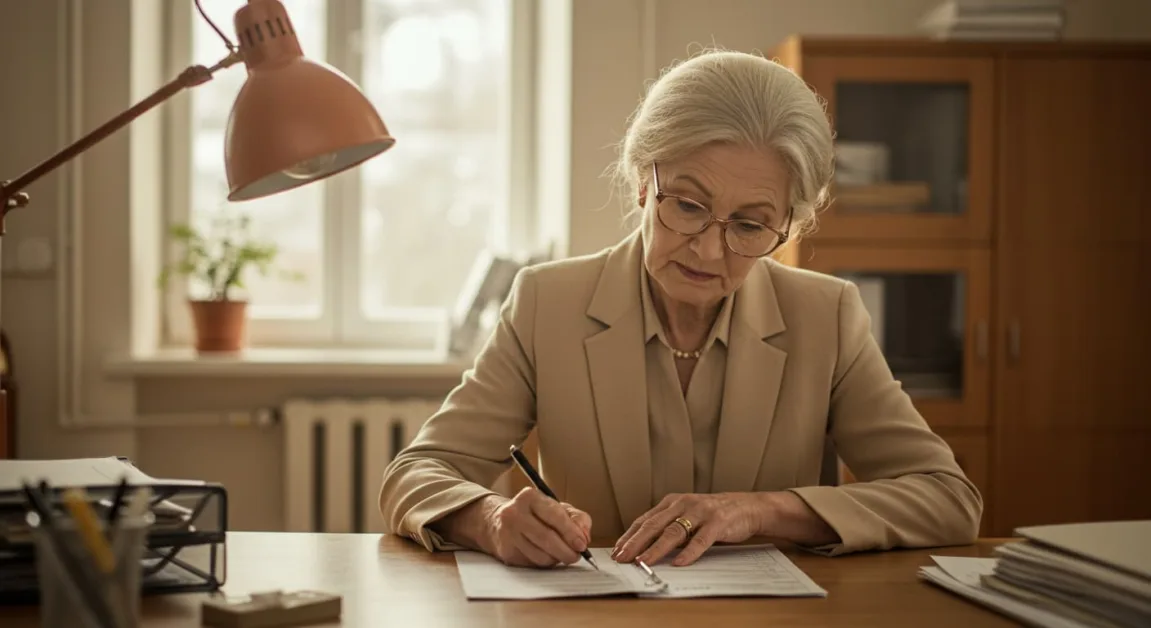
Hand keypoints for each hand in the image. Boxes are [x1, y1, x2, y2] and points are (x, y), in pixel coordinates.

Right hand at [481, 488, 592, 567]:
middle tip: (576, 556)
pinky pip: (532, 563)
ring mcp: (508, 533)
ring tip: (562, 554)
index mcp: (530, 497)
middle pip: (547, 538)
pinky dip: (545, 563)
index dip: (571, 532)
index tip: (582, 545)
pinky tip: (546, 555)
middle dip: (566, 551)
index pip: (555, 516)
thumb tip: (584, 537)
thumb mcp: (557, 508)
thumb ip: (577, 519)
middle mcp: (515, 513)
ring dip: (557, 559)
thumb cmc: (535, 515)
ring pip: (540, 555)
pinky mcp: (506, 551)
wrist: (498, 522)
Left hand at [611, 493, 761, 566]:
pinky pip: (700, 539)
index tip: (617, 550)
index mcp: (672, 502)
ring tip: (644, 561)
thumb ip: (668, 528)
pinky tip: (679, 562)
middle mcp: (683, 504)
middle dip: (635, 542)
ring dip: (656, 549)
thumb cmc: (713, 515)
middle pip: (654, 525)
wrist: (746, 507)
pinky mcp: (717, 522)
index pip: (645, 520)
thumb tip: (643, 548)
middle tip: (623, 557)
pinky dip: (689, 552)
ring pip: (673, 532)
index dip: (629, 536)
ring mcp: (700, 512)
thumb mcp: (686, 516)